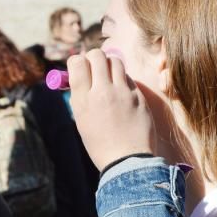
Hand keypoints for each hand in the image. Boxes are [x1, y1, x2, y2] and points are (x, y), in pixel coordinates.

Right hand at [67, 50, 154, 169]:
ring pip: (116, 61)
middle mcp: (102, 92)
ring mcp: (122, 93)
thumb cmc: (101, 145)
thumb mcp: (82, 120)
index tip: (81, 68)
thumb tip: (81, 75)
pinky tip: (122, 93)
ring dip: (110, 65)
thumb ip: (81, 96)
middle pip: (97, 55)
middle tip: (96, 69)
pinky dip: (123, 80)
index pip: (78, 62)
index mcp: (83, 99)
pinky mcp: (139, 96)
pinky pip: (129, 78)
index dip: (78, 61)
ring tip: (110, 78)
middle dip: (94, 58)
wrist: (127, 161)